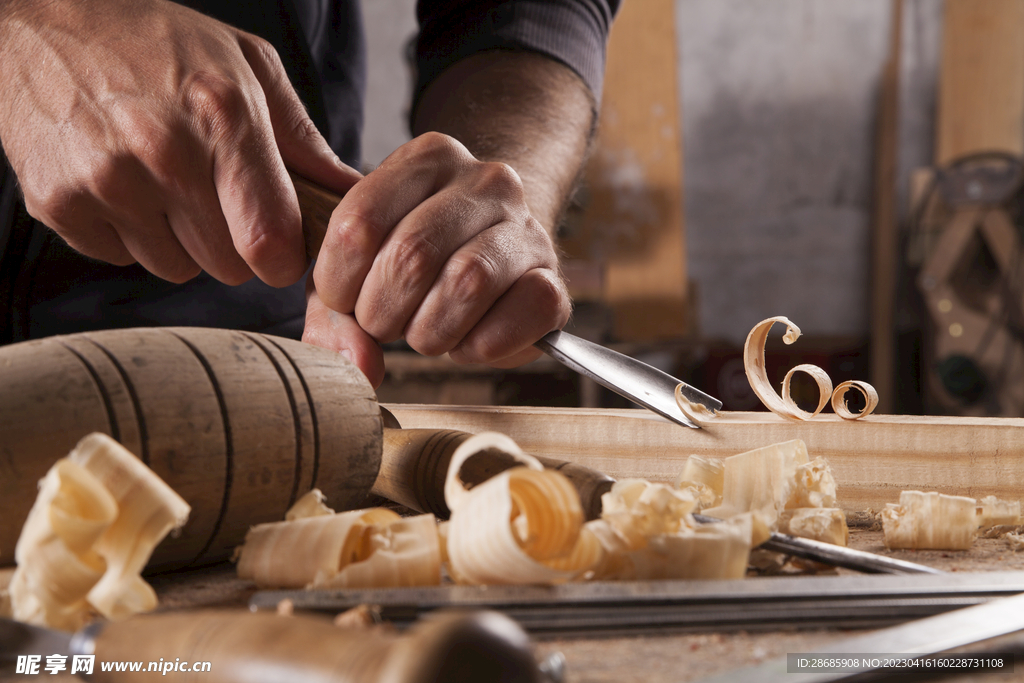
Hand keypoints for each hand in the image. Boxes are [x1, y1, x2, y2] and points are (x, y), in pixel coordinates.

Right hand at [0, 0, 358, 285]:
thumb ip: (303, 139)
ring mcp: (105, 181)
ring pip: (176, 268)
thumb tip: (352, 194)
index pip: (269, 240)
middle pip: (228, 266)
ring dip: (180, 241)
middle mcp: (163, 151)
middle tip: (215, 196)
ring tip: (163, 181)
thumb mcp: (245, 67)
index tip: (279, 247)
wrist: (41, 20)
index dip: (283, 257)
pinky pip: (122, 258)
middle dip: (233, 244)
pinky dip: (129, 234)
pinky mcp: (58, 203)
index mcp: (223, 114)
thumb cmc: (157, 43)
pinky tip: (123, 183)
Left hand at [306, 132, 570, 383]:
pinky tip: (468, 342)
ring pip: (467, 283)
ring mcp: (527, 227)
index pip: (360, 221)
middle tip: (384, 325)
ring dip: (430, 331)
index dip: (339, 281)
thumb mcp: (360, 268)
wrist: (497, 261)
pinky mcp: (555, 281)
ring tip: (426, 334)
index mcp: (429, 157)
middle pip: (412, 254)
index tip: (345, 300)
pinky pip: (517, 316)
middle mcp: (486, 180)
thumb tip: (356, 365)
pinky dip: (481, 346)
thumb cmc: (417, 264)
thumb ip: (334, 312)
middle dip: (382, 312)